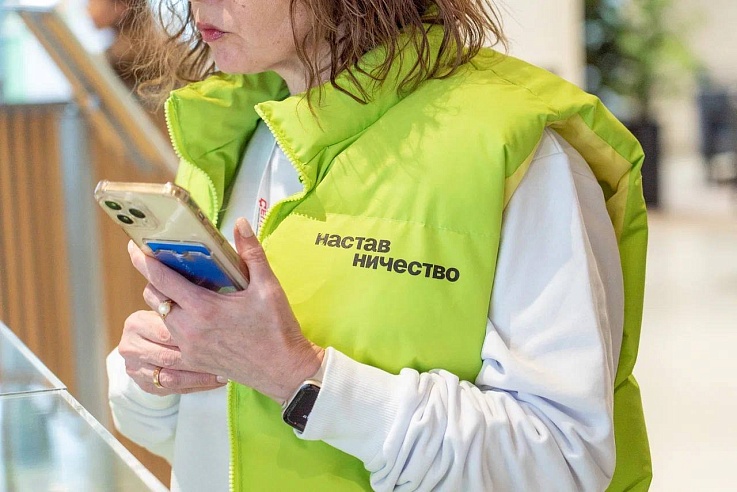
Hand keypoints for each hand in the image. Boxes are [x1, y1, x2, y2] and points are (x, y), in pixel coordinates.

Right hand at [118, 310, 224, 395]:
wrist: (150, 340)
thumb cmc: (170, 317)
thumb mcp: (172, 307)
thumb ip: (184, 303)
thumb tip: (209, 297)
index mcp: (136, 323)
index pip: (166, 332)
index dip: (194, 336)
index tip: (220, 336)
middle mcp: (130, 347)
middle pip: (169, 357)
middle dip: (200, 360)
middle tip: (227, 359)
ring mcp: (135, 369)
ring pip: (172, 378)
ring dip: (201, 378)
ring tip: (224, 375)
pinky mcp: (145, 385)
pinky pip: (174, 390)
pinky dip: (197, 386)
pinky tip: (215, 382)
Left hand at [128, 218, 323, 401]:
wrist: (283, 371)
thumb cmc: (277, 329)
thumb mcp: (267, 287)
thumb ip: (251, 253)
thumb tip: (241, 223)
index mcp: (203, 309)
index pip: (162, 279)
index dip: (144, 260)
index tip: (135, 247)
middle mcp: (189, 329)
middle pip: (154, 297)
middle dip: (156, 278)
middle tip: (170, 264)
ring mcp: (188, 348)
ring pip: (161, 316)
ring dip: (166, 299)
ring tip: (187, 287)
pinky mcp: (193, 360)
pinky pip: (171, 336)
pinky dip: (175, 320)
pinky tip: (195, 313)